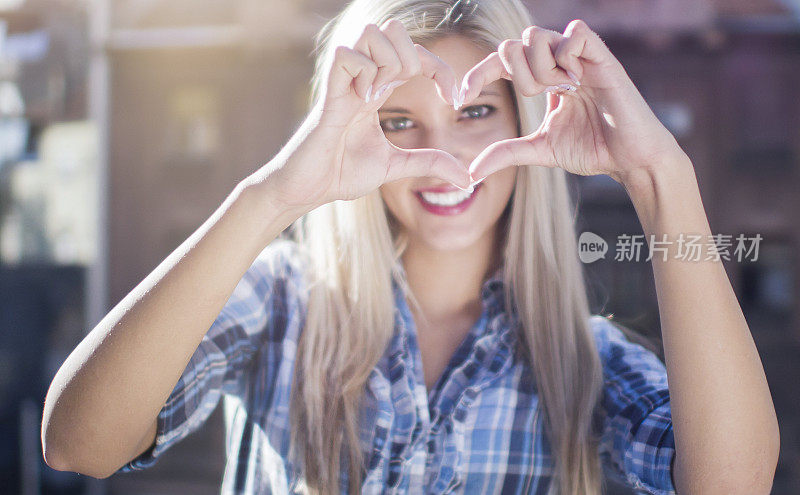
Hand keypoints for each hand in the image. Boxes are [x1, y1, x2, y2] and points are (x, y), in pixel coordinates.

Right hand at [248, 19, 470, 210]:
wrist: (305, 190)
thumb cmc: (340, 173)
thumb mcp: (395, 167)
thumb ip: (428, 163)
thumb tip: (466, 178)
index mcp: (377, 90)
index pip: (415, 56)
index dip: (440, 69)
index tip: (453, 99)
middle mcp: (362, 79)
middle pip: (391, 30)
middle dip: (413, 56)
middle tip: (410, 92)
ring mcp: (344, 83)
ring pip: (371, 34)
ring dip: (387, 62)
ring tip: (380, 97)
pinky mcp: (328, 95)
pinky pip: (346, 56)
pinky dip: (363, 73)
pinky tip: (362, 101)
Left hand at [463, 19, 686, 186]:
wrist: (630, 160)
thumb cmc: (592, 150)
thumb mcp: (540, 150)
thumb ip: (506, 152)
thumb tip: (471, 171)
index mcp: (542, 79)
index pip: (501, 62)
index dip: (477, 75)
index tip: (458, 98)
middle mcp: (558, 63)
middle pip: (513, 45)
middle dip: (516, 76)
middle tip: (538, 97)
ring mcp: (580, 58)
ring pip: (536, 37)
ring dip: (539, 68)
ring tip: (562, 91)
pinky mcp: (603, 58)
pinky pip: (575, 33)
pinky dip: (567, 56)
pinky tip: (577, 81)